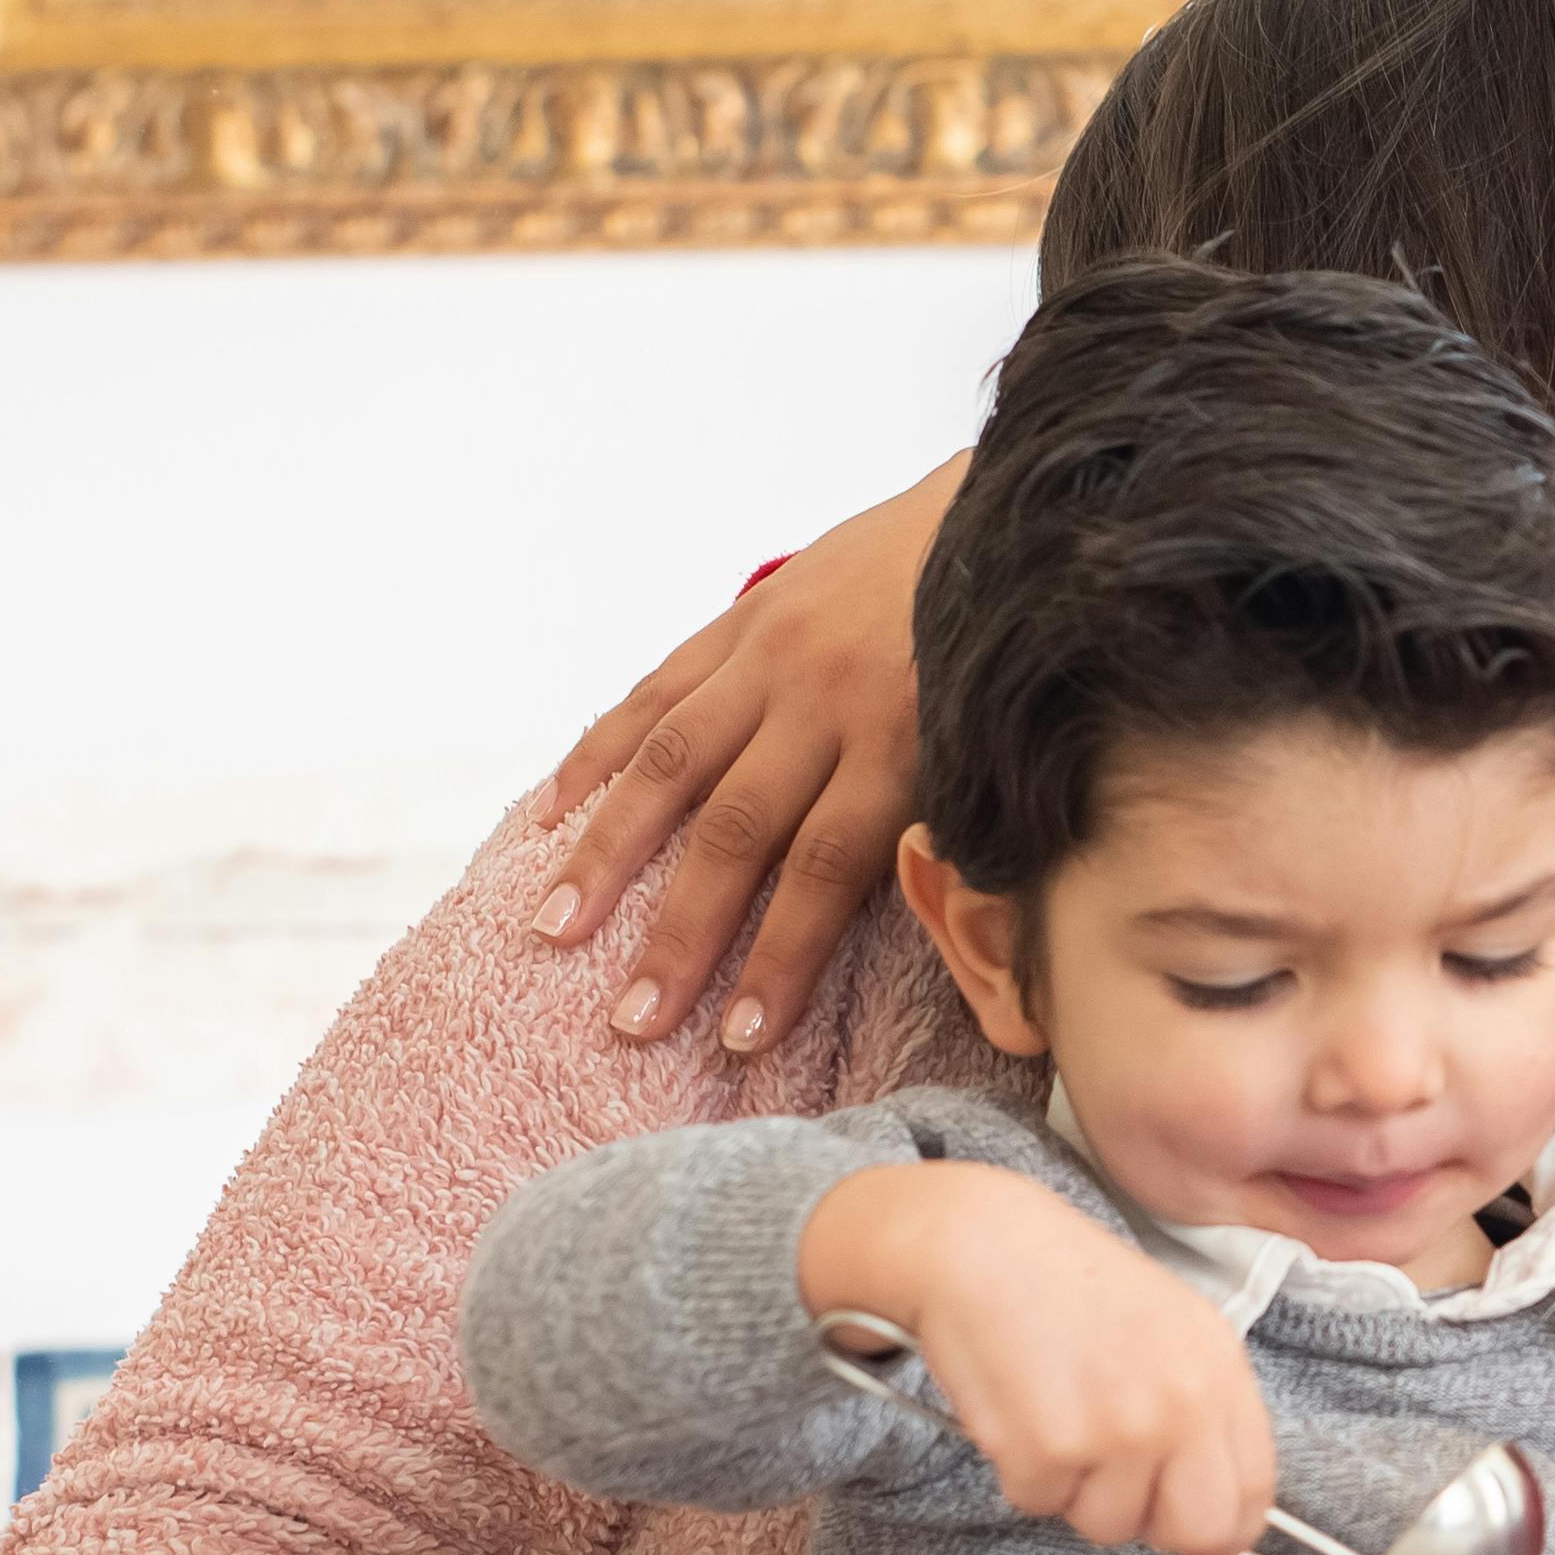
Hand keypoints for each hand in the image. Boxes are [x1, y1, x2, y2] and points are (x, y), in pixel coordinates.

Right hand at [538, 455, 953, 1057]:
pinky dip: (598, 755)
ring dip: (609, 852)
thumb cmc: (1002, 656)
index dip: (780, 956)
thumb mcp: (998, 746)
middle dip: (681, 933)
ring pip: (673, 765)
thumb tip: (939, 936)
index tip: (740, 1036)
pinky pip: (655, 693)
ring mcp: (773, 656)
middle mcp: (825, 700)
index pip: (826, 869)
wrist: (998, 519)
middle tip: (632, 1018)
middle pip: (738, 832)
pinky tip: (552, 816)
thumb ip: (954, 830)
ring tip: (557, 927)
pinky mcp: (742, 621)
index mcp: (901, 742)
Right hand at [800, 1160, 1279, 1554]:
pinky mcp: (1049, 1448)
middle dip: (1153, 1524)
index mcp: (1221, 1371)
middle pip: (1194, 1529)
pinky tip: (1020, 1409)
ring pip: (1109, 1526)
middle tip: (1113, 1483)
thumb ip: (1204, 1421)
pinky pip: (1039, 1503)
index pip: (1253, 1492)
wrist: (982, 1245)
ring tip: (1058, 1415)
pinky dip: (1022, 1472)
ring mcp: (1118, 1431)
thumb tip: (1212, 1544)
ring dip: (1076, 1491)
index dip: (1224, 1532)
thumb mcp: (1173, 1331)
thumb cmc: (1071, 1288)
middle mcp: (1182, 1405)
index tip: (1200, 1545)